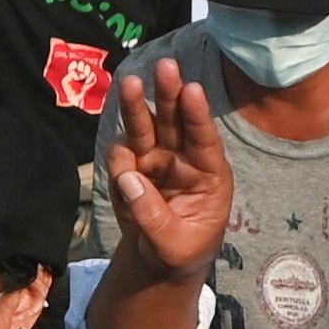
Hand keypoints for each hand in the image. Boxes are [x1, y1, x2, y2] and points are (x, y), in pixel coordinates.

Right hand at [105, 63, 237, 275]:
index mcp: (210, 175)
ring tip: (130, 83)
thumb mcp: (173, 246)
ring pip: (146, 126)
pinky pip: (121, 155)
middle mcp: (184, 159)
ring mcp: (156, 160)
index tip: (193, 89)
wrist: (159, 261)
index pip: (205, 140)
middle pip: (176, 120)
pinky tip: (124, 182)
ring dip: (137, 105)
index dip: (199, 115)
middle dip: (170, 93)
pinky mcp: (132, 167)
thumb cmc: (181, 251)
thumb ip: (153, 217)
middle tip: (166, 66)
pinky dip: (118, 159)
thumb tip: (129, 179)